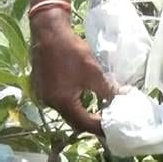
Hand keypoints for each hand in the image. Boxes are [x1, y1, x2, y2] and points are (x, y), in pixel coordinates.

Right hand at [29, 13, 115, 134]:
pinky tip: (82, 99)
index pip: (83, 123)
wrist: (48, 32)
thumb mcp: (93, 72)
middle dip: (90, 123)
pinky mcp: (41, 88)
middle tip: (106, 122)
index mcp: (62, 102)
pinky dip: (72, 104)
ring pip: (65, 111)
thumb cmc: (71, 52)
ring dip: (81, 113)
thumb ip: (107, 90)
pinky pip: (59, 102)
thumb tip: (121, 98)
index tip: (112, 129)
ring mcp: (42, 96)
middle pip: (73, 120)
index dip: (99, 128)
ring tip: (98, 112)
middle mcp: (49, 103)